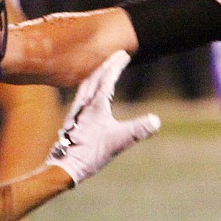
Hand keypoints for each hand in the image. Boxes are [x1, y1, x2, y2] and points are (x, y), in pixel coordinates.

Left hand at [45, 51, 159, 184]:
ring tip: (104, 68)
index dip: (116, 65)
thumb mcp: (118, 142)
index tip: (124, 54)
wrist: (65, 166)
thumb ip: (138, 130)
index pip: (107, 78)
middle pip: (95, 76)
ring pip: (86, 84)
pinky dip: (89, 86)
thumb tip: (156, 121)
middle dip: (107, 64)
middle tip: (117, 55)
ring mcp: (77, 110)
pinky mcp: (73, 119)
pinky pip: (81, 94)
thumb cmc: (90, 154)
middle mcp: (84, 104)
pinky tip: (89, 94)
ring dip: (96, 73)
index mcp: (96, 105)